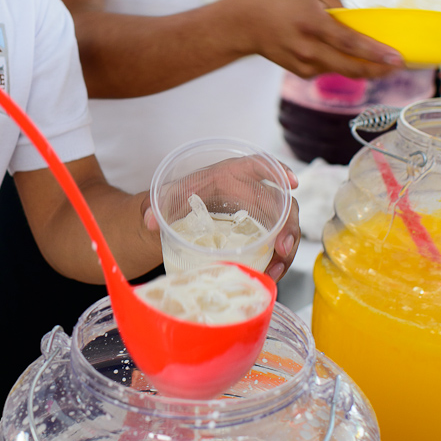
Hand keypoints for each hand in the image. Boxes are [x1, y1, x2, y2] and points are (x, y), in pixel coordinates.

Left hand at [142, 157, 299, 282]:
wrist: (173, 218)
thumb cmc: (174, 200)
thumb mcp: (164, 200)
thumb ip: (154, 205)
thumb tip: (148, 220)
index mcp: (229, 175)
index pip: (258, 165)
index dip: (278, 170)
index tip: (291, 183)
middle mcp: (248, 192)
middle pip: (281, 203)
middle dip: (288, 224)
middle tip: (282, 248)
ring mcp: (256, 214)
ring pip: (284, 227)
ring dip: (286, 249)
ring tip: (275, 269)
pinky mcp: (256, 234)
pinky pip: (275, 245)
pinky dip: (277, 260)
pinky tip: (270, 274)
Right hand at [238, 0, 403, 78]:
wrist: (248, 24)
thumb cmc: (281, 2)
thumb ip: (338, 4)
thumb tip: (360, 21)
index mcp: (312, 24)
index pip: (349, 42)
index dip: (375, 53)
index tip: (396, 58)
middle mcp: (308, 48)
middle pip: (350, 67)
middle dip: (378, 70)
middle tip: (397, 66)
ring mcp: (304, 63)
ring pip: (342, 69)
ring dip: (362, 66)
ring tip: (378, 60)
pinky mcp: (302, 72)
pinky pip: (329, 68)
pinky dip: (340, 61)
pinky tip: (339, 52)